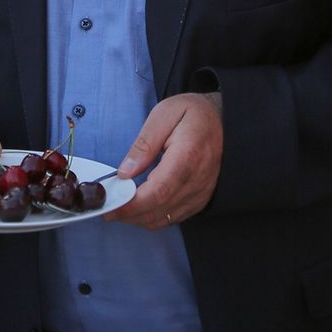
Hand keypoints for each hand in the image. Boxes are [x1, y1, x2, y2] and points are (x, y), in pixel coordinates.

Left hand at [105, 92, 222, 229]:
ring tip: (120, 206)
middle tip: (107, 208)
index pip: (157, 192)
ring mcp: (201, 193)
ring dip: (139, 218)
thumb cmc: (193, 113)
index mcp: (188, 157)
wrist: (223, 120)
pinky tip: (140, 205)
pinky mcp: (201, 198)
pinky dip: (153, 216)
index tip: (110, 206)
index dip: (131, 205)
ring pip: (165, 218)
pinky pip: (174, 217)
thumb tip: (124, 173)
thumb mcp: (164, 114)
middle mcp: (197, 181)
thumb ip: (144, 144)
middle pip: (159, 210)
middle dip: (129, 214)